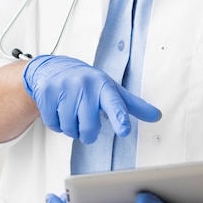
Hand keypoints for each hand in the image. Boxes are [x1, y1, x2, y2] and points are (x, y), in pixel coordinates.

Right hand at [22, 55, 161, 143]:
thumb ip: (133, 105)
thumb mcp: (111, 90)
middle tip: (88, 124)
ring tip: (73, 113)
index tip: (125, 130)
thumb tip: (156, 116)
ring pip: (69, 129)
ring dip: (72, 128)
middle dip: (88, 133)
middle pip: (88, 127)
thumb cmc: (88, 83)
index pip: (114, 104)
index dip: (120, 118)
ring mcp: (64, 88)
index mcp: (103, 86)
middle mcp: (84, 85)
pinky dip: (57, 124)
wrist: (54, 69)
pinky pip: (54, 124)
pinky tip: (59, 110)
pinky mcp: (46, 93)